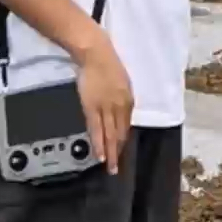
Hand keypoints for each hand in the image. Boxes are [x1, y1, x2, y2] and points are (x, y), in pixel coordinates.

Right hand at [77, 31, 133, 173]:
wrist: (96, 53)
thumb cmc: (107, 63)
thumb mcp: (121, 81)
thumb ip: (121, 98)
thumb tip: (118, 112)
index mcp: (128, 99)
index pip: (126, 125)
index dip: (123, 139)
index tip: (121, 150)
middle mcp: (121, 107)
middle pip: (120, 133)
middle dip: (119, 151)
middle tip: (118, 168)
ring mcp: (107, 109)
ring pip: (110, 135)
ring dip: (111, 153)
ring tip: (111, 168)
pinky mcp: (92, 108)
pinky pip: (96, 130)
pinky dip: (99, 144)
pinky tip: (100, 156)